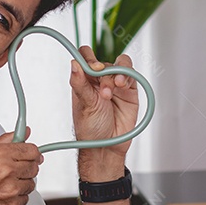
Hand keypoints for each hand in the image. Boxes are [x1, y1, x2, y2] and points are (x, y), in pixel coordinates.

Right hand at [0, 129, 41, 204]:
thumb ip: (6, 141)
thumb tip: (23, 133)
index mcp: (0, 155)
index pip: (32, 150)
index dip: (32, 153)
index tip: (31, 155)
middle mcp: (7, 171)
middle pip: (34, 167)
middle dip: (26, 168)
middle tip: (14, 170)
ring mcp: (11, 189)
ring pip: (31, 184)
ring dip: (22, 184)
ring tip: (5, 184)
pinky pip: (24, 199)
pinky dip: (17, 198)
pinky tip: (3, 194)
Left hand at [71, 46, 137, 180]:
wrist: (107, 145)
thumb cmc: (91, 128)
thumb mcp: (84, 105)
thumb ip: (80, 83)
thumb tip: (73, 64)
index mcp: (84, 81)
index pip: (84, 58)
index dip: (88, 58)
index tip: (92, 67)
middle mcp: (99, 80)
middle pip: (104, 61)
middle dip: (104, 71)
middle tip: (103, 87)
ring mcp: (115, 84)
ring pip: (120, 65)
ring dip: (117, 72)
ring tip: (115, 87)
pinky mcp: (129, 91)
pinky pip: (132, 76)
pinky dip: (128, 76)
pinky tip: (123, 85)